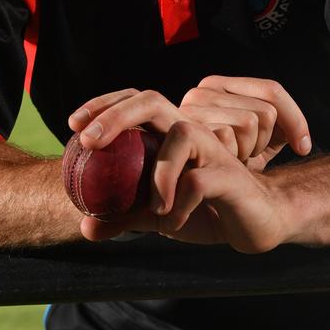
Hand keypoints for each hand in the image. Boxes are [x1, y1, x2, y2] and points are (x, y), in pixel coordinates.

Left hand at [79, 119, 289, 252]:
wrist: (256, 222)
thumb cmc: (205, 208)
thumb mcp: (157, 213)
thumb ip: (125, 215)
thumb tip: (84, 229)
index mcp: (169, 134)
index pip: (135, 102)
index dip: (104, 104)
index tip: (73, 124)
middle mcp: (189, 131)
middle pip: (152, 101)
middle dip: (116, 115)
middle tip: (88, 141)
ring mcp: (213, 149)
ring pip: (180, 134)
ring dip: (158, 173)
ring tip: (153, 208)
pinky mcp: (230, 174)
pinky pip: (199, 180)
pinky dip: (180, 203)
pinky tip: (174, 222)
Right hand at [180, 76, 310, 171]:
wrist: (190, 193)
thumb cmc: (228, 167)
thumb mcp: (257, 142)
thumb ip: (278, 127)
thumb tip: (304, 143)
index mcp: (219, 86)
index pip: (272, 91)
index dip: (295, 120)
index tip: (303, 147)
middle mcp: (202, 91)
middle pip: (265, 111)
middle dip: (264, 141)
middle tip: (246, 157)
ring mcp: (193, 108)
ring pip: (251, 122)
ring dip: (247, 150)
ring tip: (232, 160)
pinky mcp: (185, 128)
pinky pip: (230, 137)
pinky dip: (233, 156)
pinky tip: (224, 166)